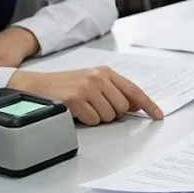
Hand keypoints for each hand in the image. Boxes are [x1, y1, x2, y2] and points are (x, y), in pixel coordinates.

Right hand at [8, 66, 163, 124]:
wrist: (34, 86)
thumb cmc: (63, 87)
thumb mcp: (91, 83)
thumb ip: (114, 91)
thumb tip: (135, 105)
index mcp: (105, 72)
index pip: (133, 90)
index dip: (148, 104)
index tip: (158, 115)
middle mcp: (99, 77)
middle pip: (123, 107)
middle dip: (111, 112)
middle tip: (93, 107)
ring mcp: (88, 87)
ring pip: (109, 116)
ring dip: (96, 117)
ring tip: (82, 107)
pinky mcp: (77, 99)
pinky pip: (93, 120)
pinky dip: (85, 120)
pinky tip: (74, 110)